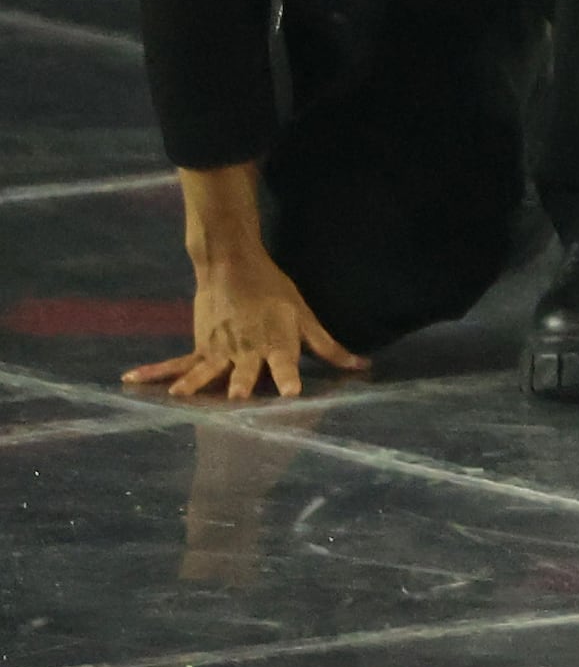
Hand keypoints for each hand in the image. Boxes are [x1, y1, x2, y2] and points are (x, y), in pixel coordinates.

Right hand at [126, 246, 365, 403]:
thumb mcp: (305, 316)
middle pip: (243, 372)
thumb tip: (362, 366)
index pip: (286, 363)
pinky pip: (175, 362)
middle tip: (237, 402)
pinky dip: (152, 371)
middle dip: (240, 387)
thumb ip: (329, 346)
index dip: (288, 377)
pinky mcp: (199, 346)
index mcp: (276, 342)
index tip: (291, 393)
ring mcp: (219, 348)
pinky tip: (129, 378)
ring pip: (206, 371)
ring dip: (196, 384)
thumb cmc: (275, 292)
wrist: (233, 265)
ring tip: (182, 397)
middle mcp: (246, 348)